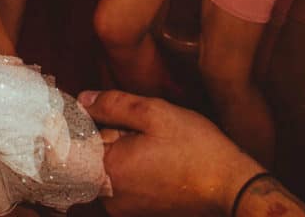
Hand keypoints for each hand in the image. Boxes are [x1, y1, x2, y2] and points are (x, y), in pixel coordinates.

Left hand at [78, 89, 256, 216]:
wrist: (230, 187)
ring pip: (107, 168)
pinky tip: (158, 159)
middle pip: (91, 155)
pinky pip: (122, 182)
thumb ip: (112, 104)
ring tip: (153, 146)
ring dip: (122, 152)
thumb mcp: (155, 113)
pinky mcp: (137, 211)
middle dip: (109, 136)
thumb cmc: (197, 149)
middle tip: (140, 130)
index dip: (88, 121)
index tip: (104, 114)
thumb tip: (83, 100)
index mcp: (108, 169)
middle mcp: (109, 195)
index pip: (74, 142)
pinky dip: (132, 167)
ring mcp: (123, 208)